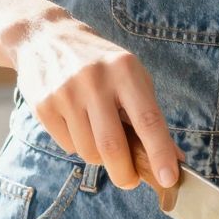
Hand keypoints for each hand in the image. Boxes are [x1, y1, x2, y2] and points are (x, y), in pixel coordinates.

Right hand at [8, 5, 178, 191]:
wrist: (46, 38)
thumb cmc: (101, 64)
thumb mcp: (132, 77)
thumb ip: (151, 117)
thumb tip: (174, 160)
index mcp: (125, 70)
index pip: (147, 119)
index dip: (160, 152)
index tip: (168, 179)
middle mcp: (94, 80)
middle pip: (112, 146)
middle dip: (125, 174)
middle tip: (130, 180)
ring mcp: (66, 93)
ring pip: (89, 151)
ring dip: (100, 157)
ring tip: (100, 137)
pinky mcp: (44, 106)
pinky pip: (68, 146)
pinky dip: (78, 146)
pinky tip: (77, 124)